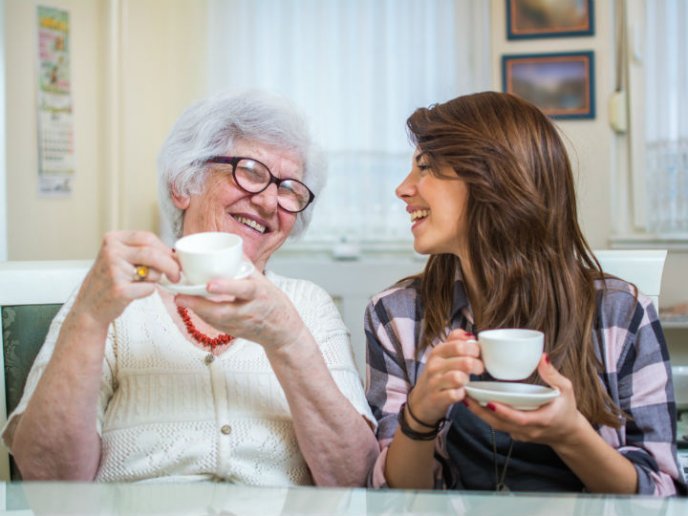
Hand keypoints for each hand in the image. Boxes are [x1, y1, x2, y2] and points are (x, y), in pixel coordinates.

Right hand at [72, 231, 179, 326]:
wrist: (89, 306)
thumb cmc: (110, 281)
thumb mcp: (120, 257)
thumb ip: (142, 251)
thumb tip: (173, 254)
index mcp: (112, 239)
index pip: (148, 237)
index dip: (165, 249)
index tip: (174, 259)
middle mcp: (111, 251)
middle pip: (153, 253)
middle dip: (171, 265)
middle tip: (176, 276)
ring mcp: (114, 270)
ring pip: (153, 271)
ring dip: (155, 280)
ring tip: (139, 283)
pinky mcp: (119, 289)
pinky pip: (149, 288)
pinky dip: (147, 292)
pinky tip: (133, 293)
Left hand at [174, 266, 307, 351]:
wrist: (283, 331)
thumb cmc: (274, 304)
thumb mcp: (264, 282)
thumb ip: (246, 267)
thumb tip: (231, 249)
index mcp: (259, 294)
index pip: (244, 290)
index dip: (227, 287)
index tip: (209, 284)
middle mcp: (250, 311)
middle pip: (223, 311)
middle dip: (200, 304)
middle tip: (181, 296)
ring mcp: (242, 324)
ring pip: (216, 320)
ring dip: (197, 310)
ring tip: (180, 299)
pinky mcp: (234, 332)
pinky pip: (216, 324)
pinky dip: (203, 315)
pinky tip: (192, 307)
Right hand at [408, 329, 482, 425]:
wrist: (420, 402)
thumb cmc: (436, 377)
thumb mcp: (441, 356)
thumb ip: (455, 342)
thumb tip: (469, 334)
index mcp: (438, 352)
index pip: (459, 344)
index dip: (474, 349)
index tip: (478, 355)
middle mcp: (434, 365)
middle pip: (464, 361)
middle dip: (477, 365)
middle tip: (479, 370)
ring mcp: (434, 382)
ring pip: (459, 377)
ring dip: (468, 380)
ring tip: (467, 382)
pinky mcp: (437, 398)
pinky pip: (455, 395)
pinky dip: (462, 394)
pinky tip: (461, 393)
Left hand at [465, 354, 585, 446]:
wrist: (567, 433)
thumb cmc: (566, 409)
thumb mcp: (566, 390)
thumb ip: (553, 374)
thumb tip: (542, 357)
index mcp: (541, 420)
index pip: (519, 419)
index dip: (503, 412)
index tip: (488, 401)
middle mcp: (528, 430)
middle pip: (500, 424)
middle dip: (481, 411)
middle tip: (466, 396)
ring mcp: (520, 434)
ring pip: (495, 426)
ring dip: (479, 413)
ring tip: (465, 397)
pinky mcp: (515, 433)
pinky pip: (498, 425)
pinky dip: (486, 415)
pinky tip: (475, 403)